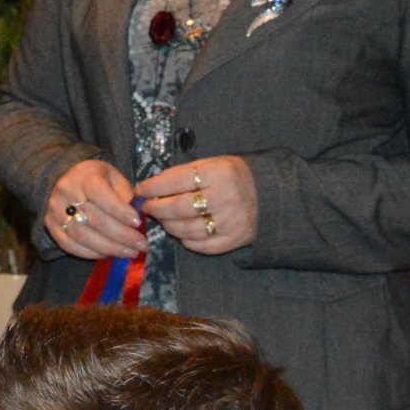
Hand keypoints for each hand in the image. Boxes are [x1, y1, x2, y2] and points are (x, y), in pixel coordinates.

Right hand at [43, 160, 144, 258]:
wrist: (70, 182)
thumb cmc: (98, 180)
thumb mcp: (115, 178)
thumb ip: (125, 195)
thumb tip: (134, 220)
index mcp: (83, 175)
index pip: (99, 193)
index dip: (119, 210)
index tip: (137, 222)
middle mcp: (65, 192)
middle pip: (93, 218)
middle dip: (121, 235)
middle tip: (141, 244)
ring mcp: (54, 210)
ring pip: (82, 235)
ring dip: (109, 247)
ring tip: (129, 252)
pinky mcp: (51, 226)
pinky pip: (70, 245)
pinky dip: (91, 253)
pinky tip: (109, 254)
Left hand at [136, 156, 256, 254]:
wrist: (269, 195)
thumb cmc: (233, 176)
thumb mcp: (213, 164)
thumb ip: (185, 174)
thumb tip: (151, 186)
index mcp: (219, 173)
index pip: (176, 181)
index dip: (153, 187)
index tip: (140, 191)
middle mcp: (225, 197)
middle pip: (178, 208)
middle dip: (156, 209)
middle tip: (147, 208)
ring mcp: (231, 221)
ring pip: (187, 229)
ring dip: (168, 226)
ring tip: (163, 220)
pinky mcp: (235, 240)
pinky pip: (202, 245)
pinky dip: (187, 241)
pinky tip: (181, 234)